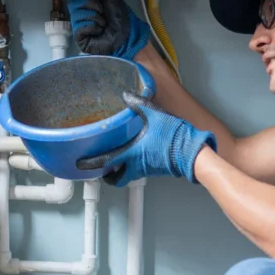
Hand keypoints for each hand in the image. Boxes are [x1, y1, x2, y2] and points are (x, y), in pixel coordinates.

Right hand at [66, 0, 149, 58]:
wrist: (128, 37)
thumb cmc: (122, 19)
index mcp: (90, 5)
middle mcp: (83, 15)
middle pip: (74, 3)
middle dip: (90, 4)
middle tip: (102, 10)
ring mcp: (80, 27)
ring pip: (77, 14)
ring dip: (94, 16)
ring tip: (104, 24)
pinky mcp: (80, 39)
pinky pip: (79, 27)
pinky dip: (92, 27)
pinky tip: (99, 32)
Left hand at [77, 92, 216, 186]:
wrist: (192, 152)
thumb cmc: (174, 137)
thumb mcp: (154, 114)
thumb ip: (138, 104)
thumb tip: (126, 95)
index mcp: (132, 153)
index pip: (106, 163)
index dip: (91, 164)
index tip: (81, 165)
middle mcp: (137, 165)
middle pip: (116, 178)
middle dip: (106, 176)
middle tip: (100, 170)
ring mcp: (147, 169)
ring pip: (128, 175)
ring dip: (120, 171)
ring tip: (116, 162)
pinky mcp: (156, 169)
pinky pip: (140, 170)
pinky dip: (134, 166)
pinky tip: (136, 154)